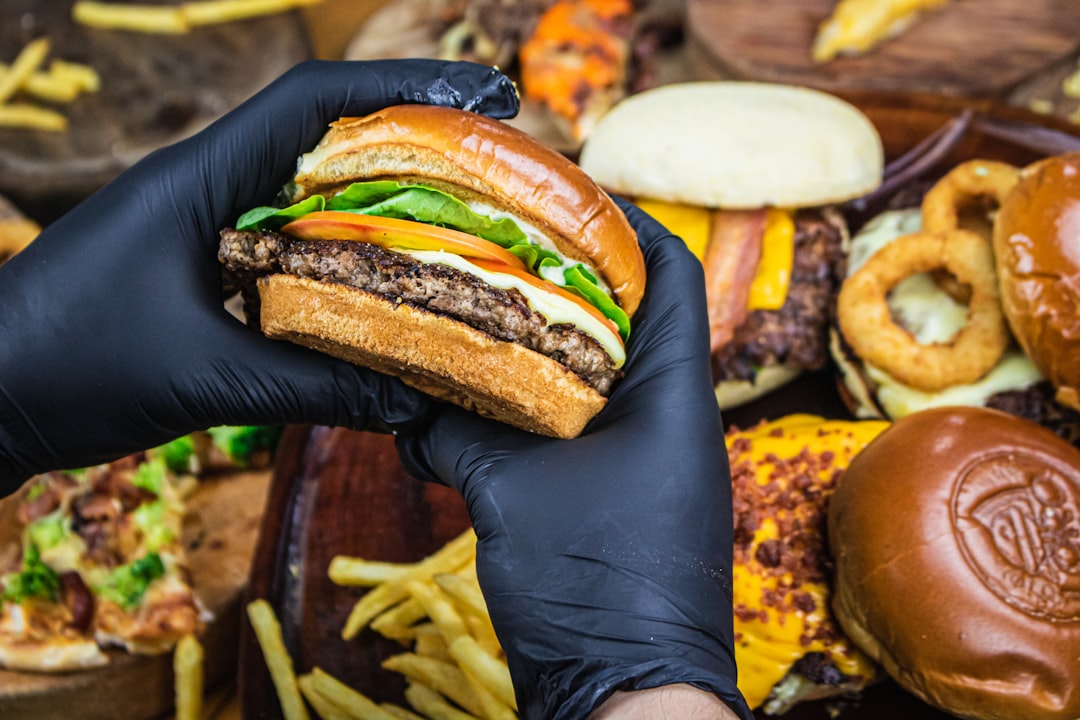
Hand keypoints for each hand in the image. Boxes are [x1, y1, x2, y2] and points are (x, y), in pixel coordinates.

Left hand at [0, 60, 518, 492]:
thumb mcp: (206, 377)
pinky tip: (392, 294)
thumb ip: (317, 386)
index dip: (404, 90)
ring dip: (385, 207)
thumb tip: (419, 401)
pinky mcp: (205, 271)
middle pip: (328, 142)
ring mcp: (207, 228)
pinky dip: (348, 266)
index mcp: (202, 178)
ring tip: (466, 225)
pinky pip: (294, 254)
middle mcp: (210, 188)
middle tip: (495, 164)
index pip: (315, 103)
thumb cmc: (70, 367)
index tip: (483, 98)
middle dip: (415, 144)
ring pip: (315, 200)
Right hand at [397, 199, 751, 719]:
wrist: (627, 697)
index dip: (620, 223)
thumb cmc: (591, 586)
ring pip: (588, 377)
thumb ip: (458, 429)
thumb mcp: (512, 493)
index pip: (667, 274)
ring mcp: (643, 463)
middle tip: (484, 254)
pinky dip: (522, 415)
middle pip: (621, 317)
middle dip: (556, 283)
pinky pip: (570, 432)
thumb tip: (407, 389)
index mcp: (672, 396)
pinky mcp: (613, 501)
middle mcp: (668, 419)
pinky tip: (460, 419)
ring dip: (530, 354)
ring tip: (464, 325)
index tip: (555, 196)